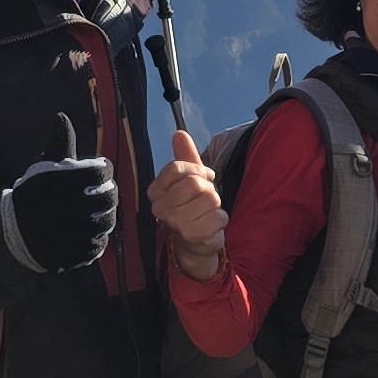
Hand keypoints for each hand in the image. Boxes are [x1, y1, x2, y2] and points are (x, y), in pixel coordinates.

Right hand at [0, 144, 119, 272]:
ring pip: (106, 223)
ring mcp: (72, 232)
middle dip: (107, 196)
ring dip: (105, 219)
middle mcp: (70, 206)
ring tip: (95, 215)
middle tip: (99, 197)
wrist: (12, 231)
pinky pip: (98, 247)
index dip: (103, 173)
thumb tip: (62, 116)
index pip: (102, 173)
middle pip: (109, 199)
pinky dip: (97, 241)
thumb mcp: (45, 165)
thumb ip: (60, 142)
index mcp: (65, 181)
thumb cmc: (33, 193)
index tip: (98, 175)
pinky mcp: (73, 253)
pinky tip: (88, 233)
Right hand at [149, 129, 227, 280]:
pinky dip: (221, 219)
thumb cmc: (191, 207)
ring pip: (209, 198)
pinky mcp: (192, 235)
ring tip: (208, 213)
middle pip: (195, 183)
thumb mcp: (188, 180)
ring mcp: (175, 222)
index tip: (204, 176)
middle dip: (208, 189)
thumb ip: (184, 156)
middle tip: (205, 199)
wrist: (194, 243)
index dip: (197, 169)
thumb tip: (179, 133)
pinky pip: (218, 216)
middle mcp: (160, 208)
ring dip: (215, 205)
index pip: (177, 168)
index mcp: (155, 191)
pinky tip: (212, 225)